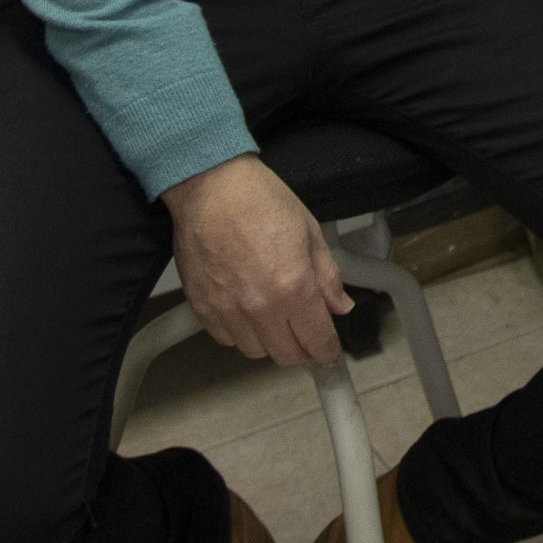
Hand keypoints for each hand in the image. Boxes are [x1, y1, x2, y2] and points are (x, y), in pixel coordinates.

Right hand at [161, 154, 352, 365]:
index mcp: (293, 287)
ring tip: (273, 316)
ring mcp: (227, 310)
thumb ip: (327, 276)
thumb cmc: (260, 200)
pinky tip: (246, 309)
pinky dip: (239, 332)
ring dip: (269, 341)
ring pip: (255, 351)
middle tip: (305, 332)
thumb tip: (340, 306)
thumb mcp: (310, 232)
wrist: (211, 187)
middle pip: (286, 355)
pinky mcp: (202, 308)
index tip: (330, 352)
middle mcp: (260, 307)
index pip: (317, 340)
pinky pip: (226, 339)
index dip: (328, 351)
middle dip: (302, 348)